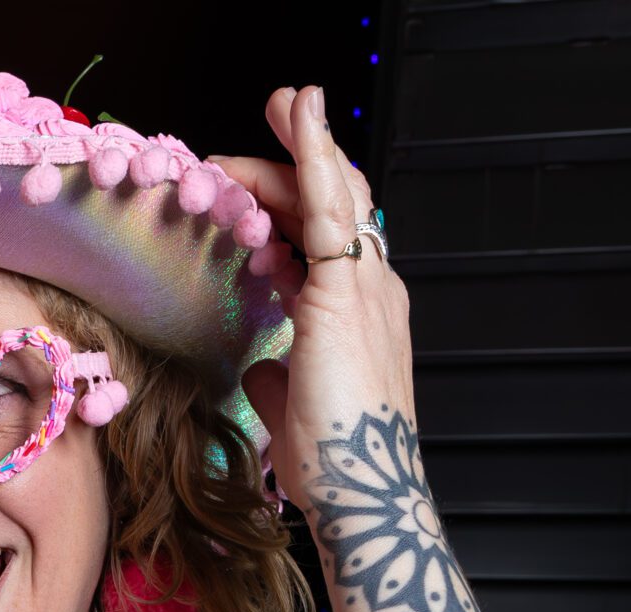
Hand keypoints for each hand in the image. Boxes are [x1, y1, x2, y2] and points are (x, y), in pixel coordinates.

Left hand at [213, 85, 414, 512]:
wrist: (358, 491)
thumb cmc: (331, 462)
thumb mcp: (292, 409)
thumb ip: (279, 377)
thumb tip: (260, 369)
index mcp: (357, 315)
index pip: (329, 238)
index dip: (298, 200)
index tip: (261, 180)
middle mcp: (370, 292)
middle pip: (334, 205)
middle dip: (300, 156)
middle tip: (273, 114)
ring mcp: (364, 288)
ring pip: (334, 195)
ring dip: (303, 145)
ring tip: (285, 102)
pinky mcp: (343, 294)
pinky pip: (331, 207)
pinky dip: (314, 156)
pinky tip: (301, 118)